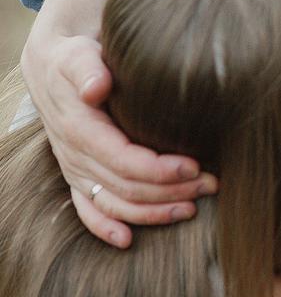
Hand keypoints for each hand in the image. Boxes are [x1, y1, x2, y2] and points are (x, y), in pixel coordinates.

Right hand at [20, 0, 216, 248]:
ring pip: (114, 203)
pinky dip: (106, 227)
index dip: (159, 169)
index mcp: (80, 128)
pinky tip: (128, 241)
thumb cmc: (77, 57)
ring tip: (191, 209)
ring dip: (153, 211)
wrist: (53, 67)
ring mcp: (75, 169)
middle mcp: (76, 155)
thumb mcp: (80, 55)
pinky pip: (87, 210)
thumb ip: (89, 68)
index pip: (123, 159)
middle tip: (212, 184)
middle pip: (126, 186)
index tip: (195, 166)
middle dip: (171, 190)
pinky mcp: (77, 176)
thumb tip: (97, 87)